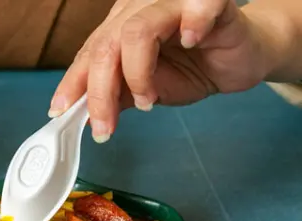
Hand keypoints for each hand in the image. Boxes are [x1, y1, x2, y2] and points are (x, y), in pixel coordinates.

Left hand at [50, 0, 279, 141]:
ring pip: (137, 30)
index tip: (61, 113)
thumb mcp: (145, 89)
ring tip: (148, 100)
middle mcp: (141, 9)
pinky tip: (192, 43)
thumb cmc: (193, 67)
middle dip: (100, 92)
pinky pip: (197, 5)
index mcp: (121, 26)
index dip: (73, 83)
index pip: (89, 53)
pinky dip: (193, 23)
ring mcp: (174, 4)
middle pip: (106, 45)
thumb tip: (81, 116)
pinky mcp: (210, 3)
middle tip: (105, 127)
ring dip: (137, 73)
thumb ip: (115, 96)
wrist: (240, 58)